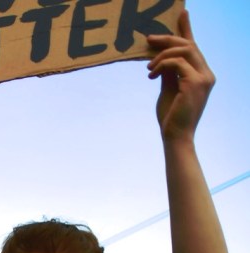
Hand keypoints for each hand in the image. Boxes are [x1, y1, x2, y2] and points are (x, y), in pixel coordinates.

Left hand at [147, 10, 214, 141]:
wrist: (175, 136)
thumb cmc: (171, 116)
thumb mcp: (168, 89)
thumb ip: (168, 72)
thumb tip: (161, 57)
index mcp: (202, 74)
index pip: (194, 47)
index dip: (187, 29)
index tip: (181, 12)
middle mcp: (206, 73)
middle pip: (188, 44)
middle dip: (168, 37)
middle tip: (148, 38)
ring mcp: (204, 78)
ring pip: (183, 50)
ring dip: (161, 55)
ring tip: (148, 67)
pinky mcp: (195, 83)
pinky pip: (176, 63)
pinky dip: (161, 65)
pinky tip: (151, 74)